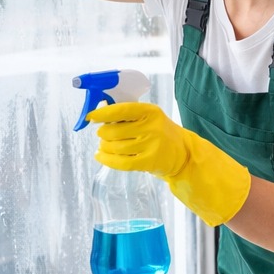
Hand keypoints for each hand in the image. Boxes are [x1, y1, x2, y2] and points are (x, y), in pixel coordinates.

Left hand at [87, 102, 251, 226]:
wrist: (182, 152)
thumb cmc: (159, 132)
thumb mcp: (149, 117)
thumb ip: (127, 115)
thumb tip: (98, 114)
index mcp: (151, 111)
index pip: (121, 110)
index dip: (102, 113)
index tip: (90, 117)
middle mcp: (152, 127)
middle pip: (113, 131)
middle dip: (102, 133)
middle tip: (103, 134)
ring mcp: (151, 146)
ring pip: (114, 147)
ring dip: (104, 147)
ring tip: (104, 146)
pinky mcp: (149, 162)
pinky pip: (120, 163)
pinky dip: (106, 160)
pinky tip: (101, 156)